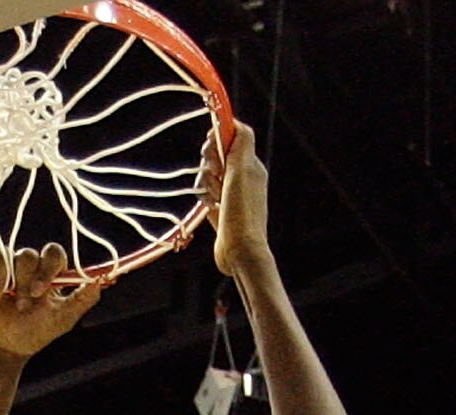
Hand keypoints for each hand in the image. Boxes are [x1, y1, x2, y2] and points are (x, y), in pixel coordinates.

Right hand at [0, 243, 102, 359]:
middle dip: (24, 282)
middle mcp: (27, 266)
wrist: (0, 349)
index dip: (48, 268)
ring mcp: (4, 264)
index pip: (53, 254)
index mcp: (48, 274)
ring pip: (4, 255)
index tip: (40, 291)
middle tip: (21, 307)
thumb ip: (82, 301)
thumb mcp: (61, 321)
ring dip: (1, 282)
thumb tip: (100, 282)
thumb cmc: (32, 335)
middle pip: (28, 255)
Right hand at [200, 119, 267, 278]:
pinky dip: (204, 199)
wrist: (240, 251)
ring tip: (214, 197)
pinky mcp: (221, 212)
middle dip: (209, 162)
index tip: (211, 144)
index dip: (218, 137)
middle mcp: (242, 179)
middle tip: (214, 175)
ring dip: (206, 184)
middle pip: (217, 156)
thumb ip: (241, 141)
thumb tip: (234, 122)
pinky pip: (206, 196)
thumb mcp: (243, 169)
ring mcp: (231, 196)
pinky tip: (210, 208)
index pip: (232, 138)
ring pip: (208, 176)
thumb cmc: (242, 210)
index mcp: (250, 166)